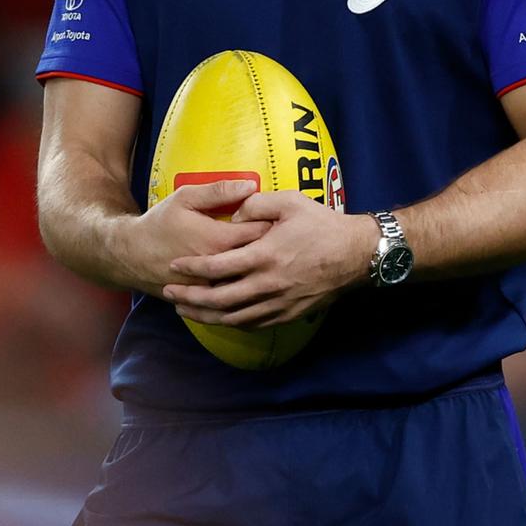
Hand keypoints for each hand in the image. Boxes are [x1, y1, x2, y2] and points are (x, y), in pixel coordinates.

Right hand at [116, 180, 269, 298]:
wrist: (132, 257)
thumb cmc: (161, 224)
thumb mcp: (186, 198)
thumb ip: (219, 191)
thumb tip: (251, 185)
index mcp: (218, 240)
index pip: (261, 231)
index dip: (273, 222)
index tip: (278, 216)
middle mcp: (220, 268)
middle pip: (261, 258)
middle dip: (272, 245)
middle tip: (280, 235)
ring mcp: (214, 287)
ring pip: (250, 279)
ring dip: (260, 267)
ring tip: (269, 255)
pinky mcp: (207, 299)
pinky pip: (234, 295)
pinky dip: (245, 284)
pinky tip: (249, 274)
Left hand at [163, 191, 376, 327]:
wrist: (355, 254)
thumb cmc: (322, 224)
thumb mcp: (289, 201)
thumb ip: (255, 204)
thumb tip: (232, 217)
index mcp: (263, 255)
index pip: (216, 267)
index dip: (192, 269)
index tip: (174, 266)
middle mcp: (266, 284)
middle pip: (217, 299)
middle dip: (189, 297)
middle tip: (169, 293)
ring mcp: (277, 303)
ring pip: (232, 317)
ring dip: (205, 315)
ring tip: (186, 310)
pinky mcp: (288, 314)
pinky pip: (253, 324)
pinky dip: (232, 323)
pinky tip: (221, 317)